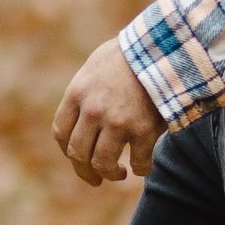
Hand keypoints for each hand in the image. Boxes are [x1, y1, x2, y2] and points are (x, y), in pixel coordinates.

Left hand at [52, 37, 165, 188]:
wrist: (163, 46)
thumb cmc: (132, 53)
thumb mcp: (97, 66)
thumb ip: (86, 91)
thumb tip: (82, 110)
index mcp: (77, 94)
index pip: (61, 132)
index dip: (68, 150)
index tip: (77, 157)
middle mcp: (93, 111)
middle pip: (78, 153)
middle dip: (85, 171)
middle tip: (94, 178)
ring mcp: (117, 122)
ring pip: (103, 163)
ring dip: (109, 174)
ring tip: (118, 174)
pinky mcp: (144, 130)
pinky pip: (138, 161)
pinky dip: (140, 169)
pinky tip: (142, 167)